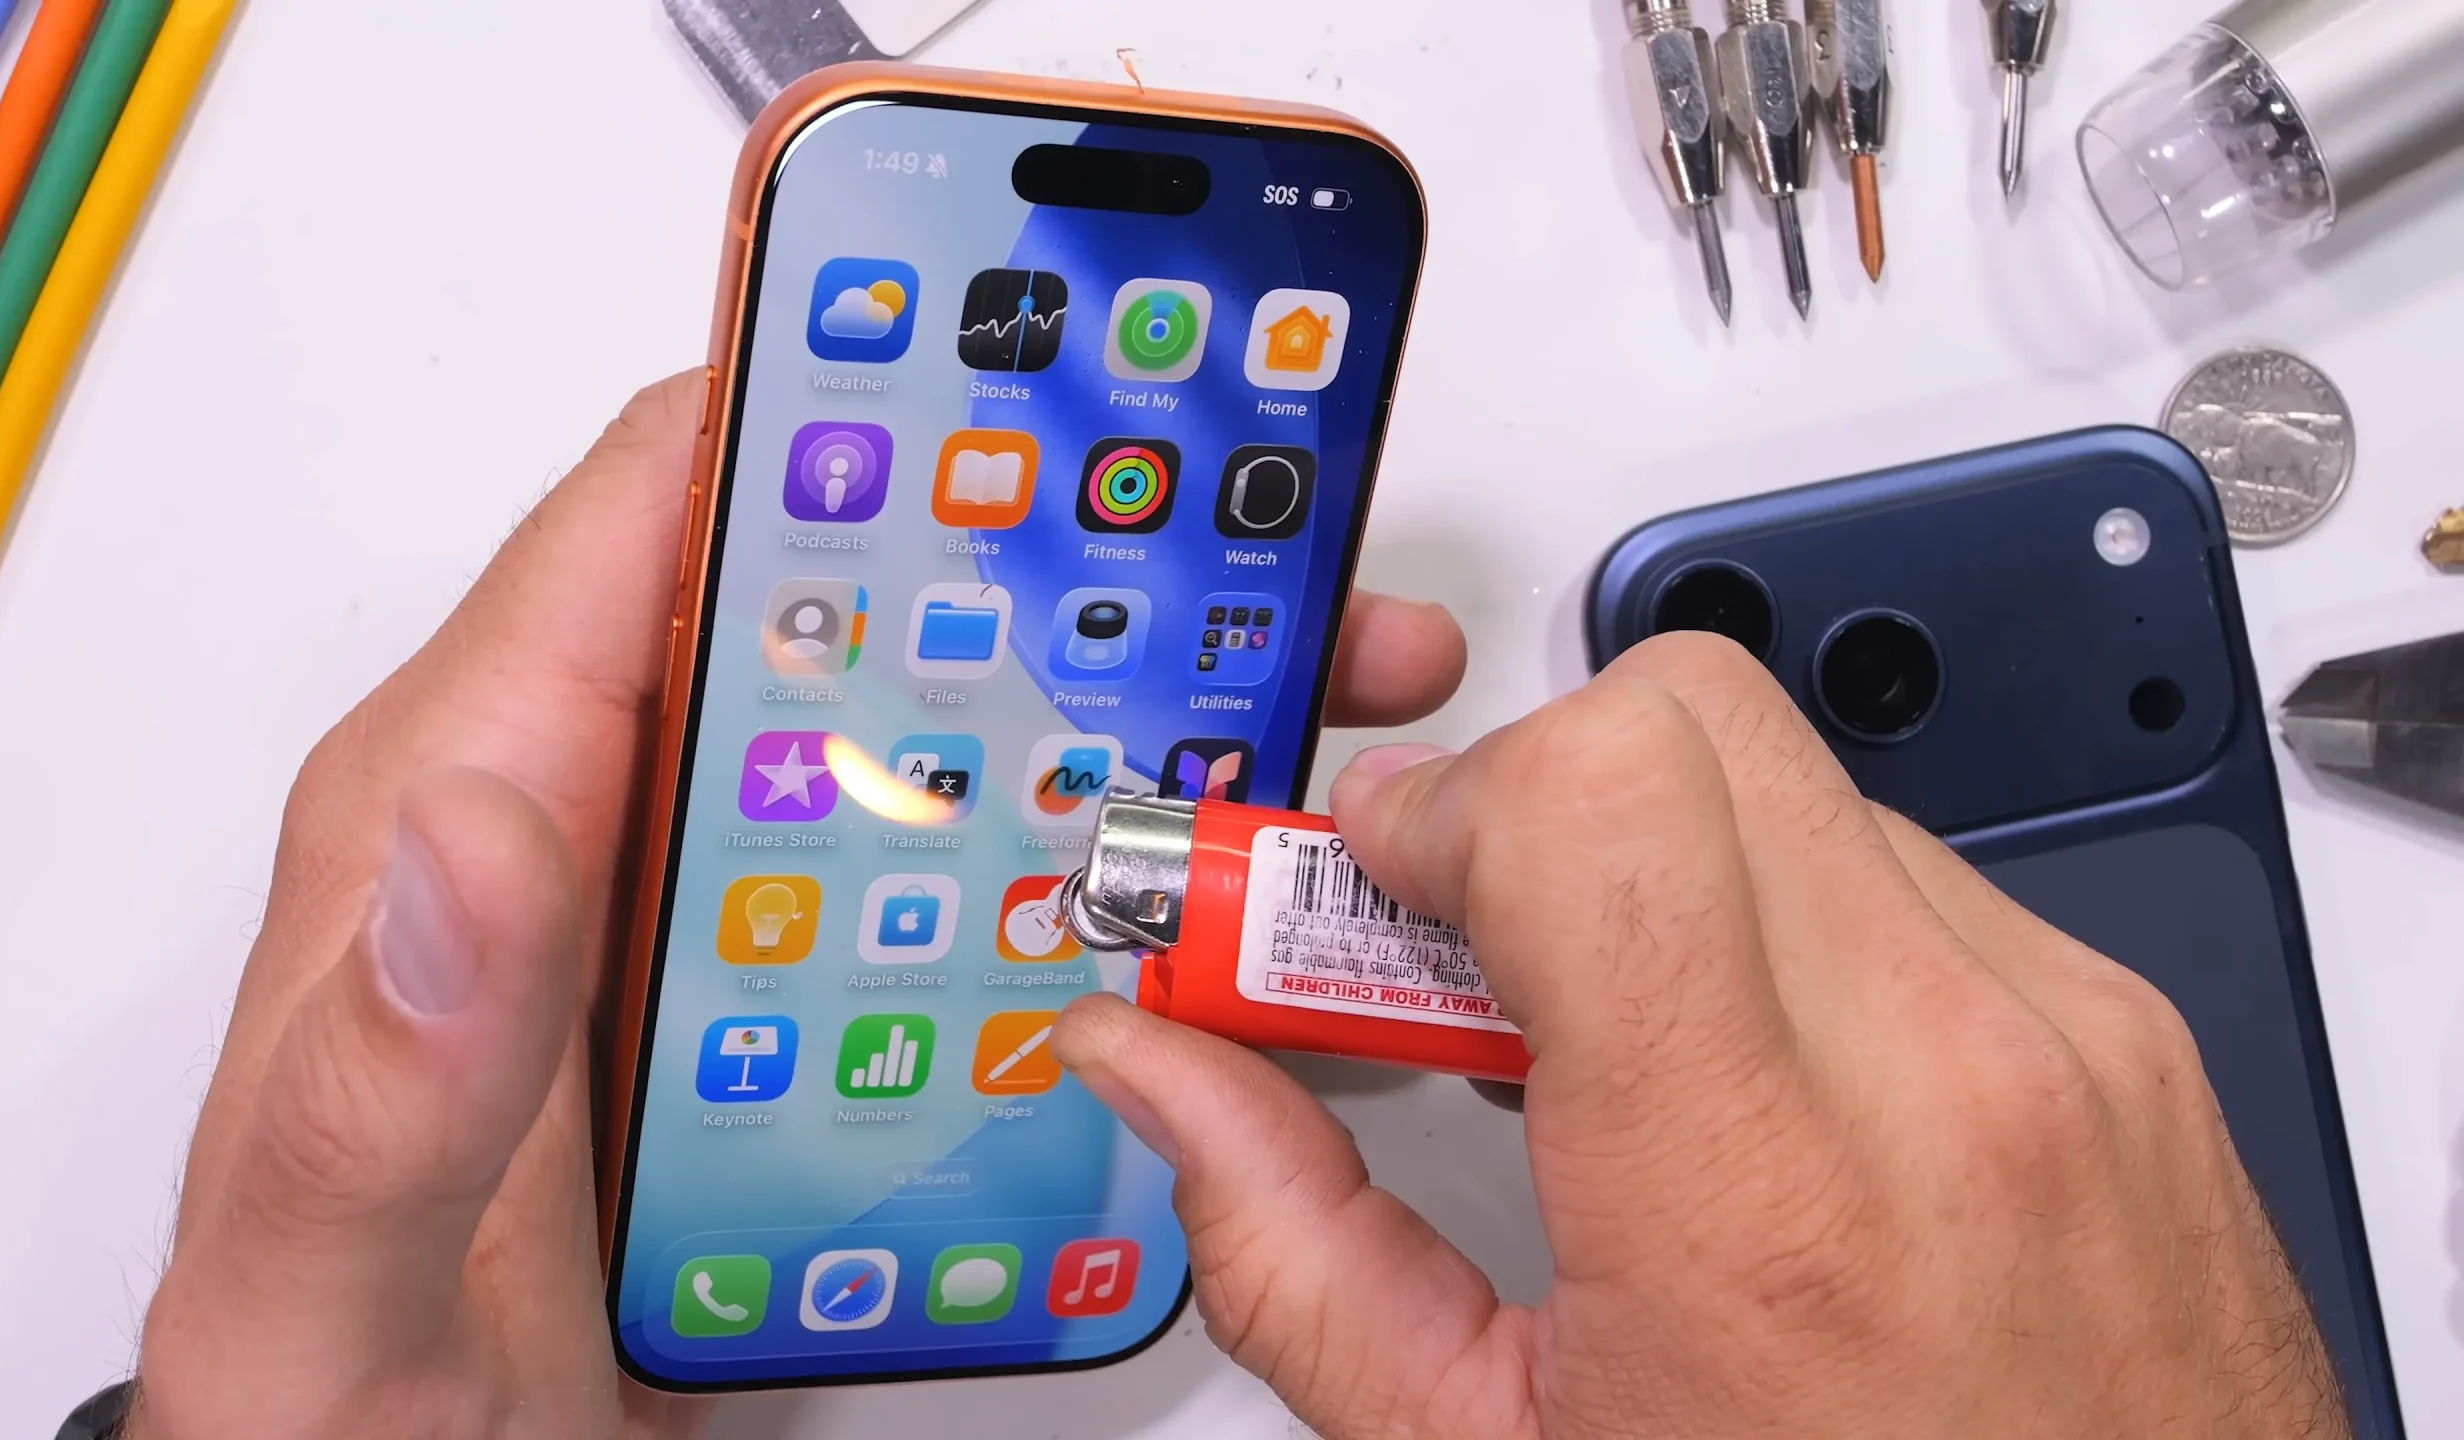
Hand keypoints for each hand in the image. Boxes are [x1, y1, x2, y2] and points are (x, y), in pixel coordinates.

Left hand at [128, 369, 1470, 1436]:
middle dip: (1037, 564)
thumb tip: (472, 829)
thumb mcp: (329, 1271)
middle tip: (1233, 563)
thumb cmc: (323, 1395)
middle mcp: (589, 822)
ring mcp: (697, 910)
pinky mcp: (774, 998)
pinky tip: (1186, 890)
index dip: (835, 421)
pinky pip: (941, 877)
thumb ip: (389, 1069)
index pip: (649, 527)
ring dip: (1096, 713)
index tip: (1020, 384)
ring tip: (1270, 712)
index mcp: (463, 805)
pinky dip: (1076, 862)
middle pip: (832, 610)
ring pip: (920, 739)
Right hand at [1055, 634, 2348, 1439]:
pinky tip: (1757, 1084)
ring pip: (1798, 785)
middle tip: (1465, 947)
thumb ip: (1289, 1244)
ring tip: (1612, 1043)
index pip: (1591, 798)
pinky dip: (1797, 930)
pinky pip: (1917, 878)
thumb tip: (1159, 1064)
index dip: (1444, 803)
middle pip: (1690, 719)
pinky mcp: (2136, 1045)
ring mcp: (2069, 1043)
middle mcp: (1950, 1076)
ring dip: (1665, 868)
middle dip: (1535, 793)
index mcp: (1762, 1200)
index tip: (1380, 884)